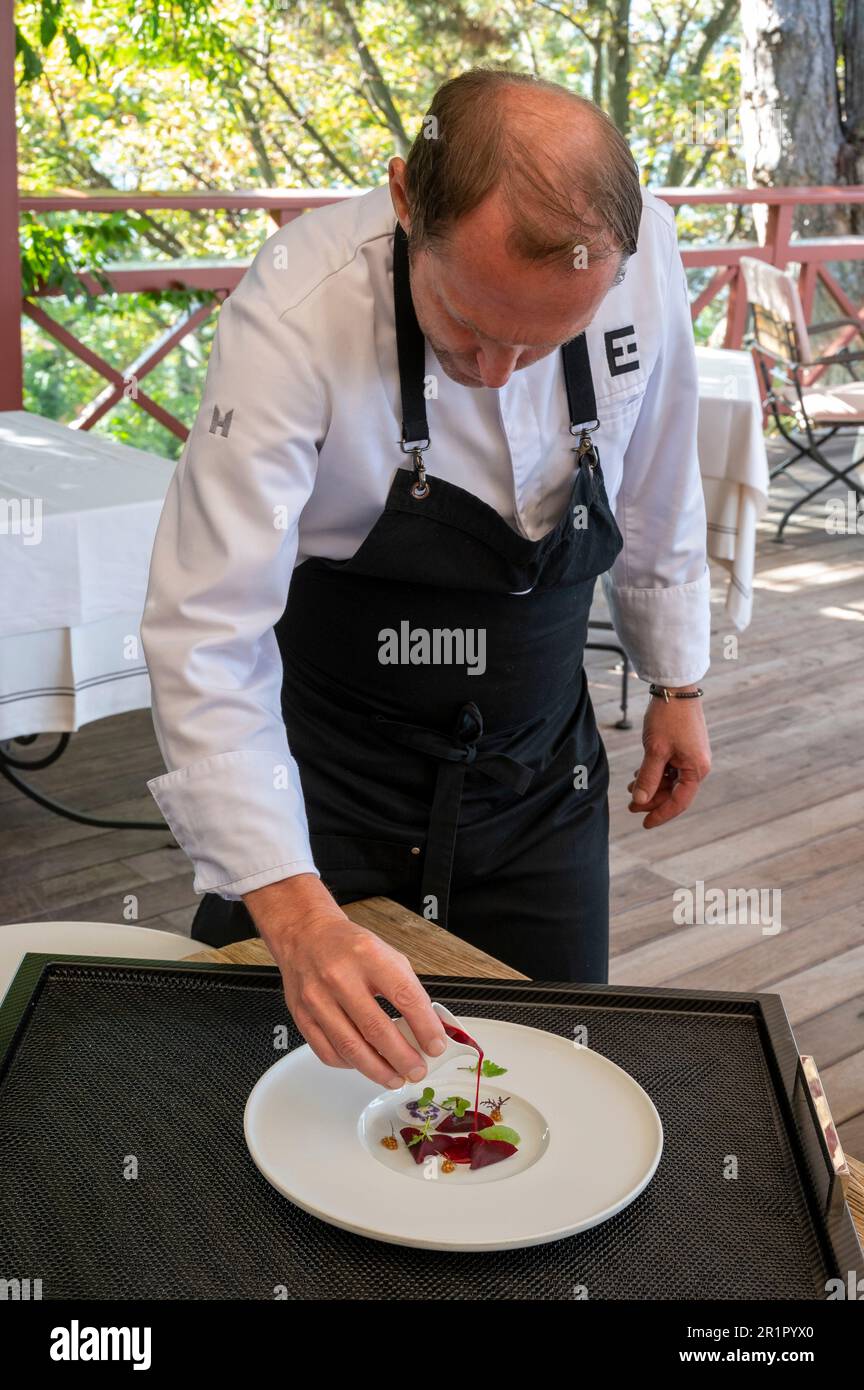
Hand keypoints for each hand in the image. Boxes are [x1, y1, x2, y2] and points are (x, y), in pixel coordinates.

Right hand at [244, 874, 447, 1087]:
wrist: (305, 935)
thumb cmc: (348, 946)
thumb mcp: (386, 954)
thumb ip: (407, 990)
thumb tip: (427, 1028)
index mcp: (368, 956)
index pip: (404, 997)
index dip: (425, 1027)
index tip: (436, 1046)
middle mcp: (339, 976)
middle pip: (376, 1029)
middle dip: (402, 1058)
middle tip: (417, 1070)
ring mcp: (317, 998)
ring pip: (350, 1048)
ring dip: (378, 1070)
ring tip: (395, 1077)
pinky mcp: (302, 1016)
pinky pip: (328, 1052)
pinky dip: (350, 1064)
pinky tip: (364, 1064)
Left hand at [627, 688, 710, 827]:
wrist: (674, 689)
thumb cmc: (667, 718)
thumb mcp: (654, 750)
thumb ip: (648, 778)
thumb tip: (641, 802)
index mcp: (697, 769)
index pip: (679, 802)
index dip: (661, 814)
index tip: (644, 824)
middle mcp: (697, 765)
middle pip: (674, 793)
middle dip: (651, 800)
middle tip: (630, 806)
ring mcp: (691, 756)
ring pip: (670, 781)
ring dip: (650, 786)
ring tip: (630, 789)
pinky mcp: (684, 748)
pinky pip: (669, 769)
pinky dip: (654, 774)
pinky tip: (638, 774)